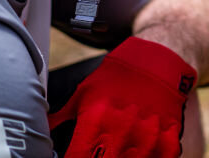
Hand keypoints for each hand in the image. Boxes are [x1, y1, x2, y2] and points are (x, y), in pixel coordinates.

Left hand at [48, 36, 196, 157]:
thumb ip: (62, 115)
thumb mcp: (85, 91)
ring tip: (116, 153)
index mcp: (97, 119)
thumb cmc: (118, 75)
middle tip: (96, 155)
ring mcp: (148, 136)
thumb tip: (40, 130)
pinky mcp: (168, 138)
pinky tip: (140, 155)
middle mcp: (122, 130)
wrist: (158, 59)